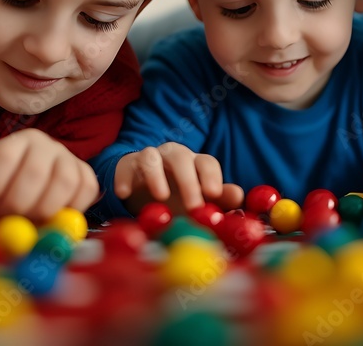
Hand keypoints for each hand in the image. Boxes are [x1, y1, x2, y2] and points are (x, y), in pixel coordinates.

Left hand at [0, 128, 98, 221]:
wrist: (20, 186)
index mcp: (16, 140)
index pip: (5, 156)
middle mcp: (45, 143)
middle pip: (35, 172)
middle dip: (17, 204)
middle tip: (7, 220)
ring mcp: (68, 157)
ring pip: (65, 182)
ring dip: (45, 209)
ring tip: (29, 222)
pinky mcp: (85, 174)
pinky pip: (87, 189)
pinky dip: (74, 208)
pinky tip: (54, 218)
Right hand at [114, 142, 243, 214]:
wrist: (142, 195)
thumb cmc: (177, 198)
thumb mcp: (199, 202)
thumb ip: (220, 200)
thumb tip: (239, 195)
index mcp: (195, 163)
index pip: (207, 162)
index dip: (211, 176)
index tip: (214, 194)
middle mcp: (174, 156)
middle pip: (182, 158)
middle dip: (188, 181)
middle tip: (192, 206)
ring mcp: (151, 158)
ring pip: (152, 157)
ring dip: (156, 175)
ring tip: (161, 196)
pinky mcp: (128, 165)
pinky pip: (127, 166)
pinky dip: (125, 178)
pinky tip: (124, 193)